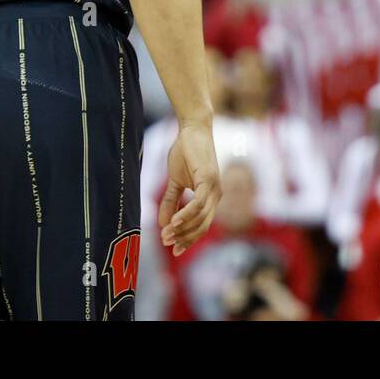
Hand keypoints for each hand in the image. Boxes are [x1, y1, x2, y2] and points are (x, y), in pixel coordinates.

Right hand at [159, 122, 219, 256]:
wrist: (192, 129)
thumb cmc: (185, 152)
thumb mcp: (175, 181)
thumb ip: (170, 201)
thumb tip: (162, 223)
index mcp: (211, 197)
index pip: (202, 225)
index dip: (188, 239)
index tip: (173, 249)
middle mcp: (217, 195)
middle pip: (202, 226)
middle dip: (184, 237)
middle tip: (166, 243)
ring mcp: (214, 188)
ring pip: (200, 218)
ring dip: (182, 228)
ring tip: (165, 234)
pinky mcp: (208, 179)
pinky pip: (198, 204)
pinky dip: (185, 214)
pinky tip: (173, 222)